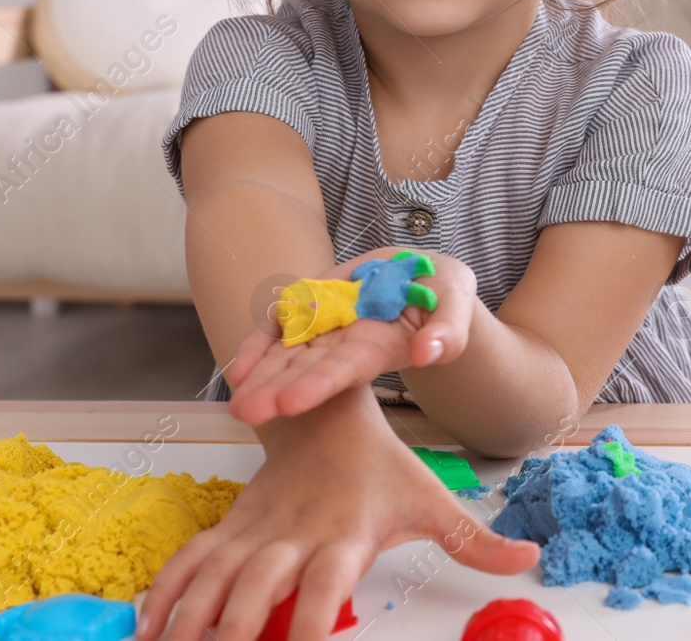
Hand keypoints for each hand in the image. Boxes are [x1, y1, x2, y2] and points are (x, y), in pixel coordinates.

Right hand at [135, 389, 539, 640]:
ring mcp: (255, 531)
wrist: (324, 406)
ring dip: (189, 620)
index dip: (315, 620)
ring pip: (212, 578)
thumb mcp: (431, 497)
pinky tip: (149, 630)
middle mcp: (293, 536)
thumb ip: (475, 540)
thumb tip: (530, 560)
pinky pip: (190, 562)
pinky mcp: (231, 526)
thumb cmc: (380, 464)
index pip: (327, 584)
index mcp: (344, 533)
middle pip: (255, 589)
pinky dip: (166, 596)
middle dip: (235, 633)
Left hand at [226, 247, 476, 426]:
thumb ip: (447, 331)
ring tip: (236, 403)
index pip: (346, 368)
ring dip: (262, 377)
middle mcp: (347, 343)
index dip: (319, 384)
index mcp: (379, 345)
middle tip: (246, 412)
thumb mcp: (454, 304)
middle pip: (307, 369)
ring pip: (289, 355)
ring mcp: (328, 326)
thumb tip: (427, 352)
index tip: (290, 404)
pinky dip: (261, 345)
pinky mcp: (314, 307)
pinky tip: (242, 369)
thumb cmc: (443, 295)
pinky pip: (282, 327)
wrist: (422, 277)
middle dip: (276, 391)